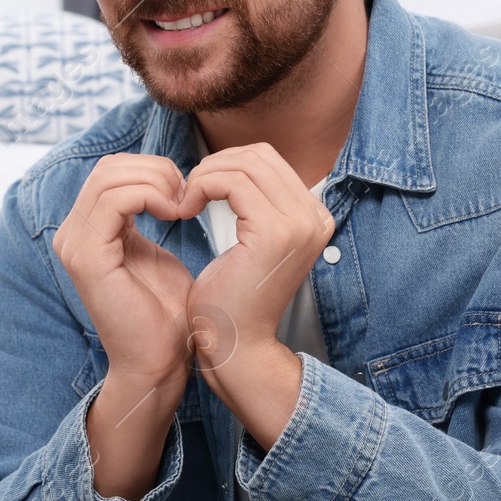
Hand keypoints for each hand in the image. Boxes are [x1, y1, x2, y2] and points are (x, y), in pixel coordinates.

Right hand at [54, 154, 195, 499]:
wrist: (160, 363)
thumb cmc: (165, 315)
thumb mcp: (156, 251)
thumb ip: (149, 215)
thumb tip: (162, 181)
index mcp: (86, 230)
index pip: (111, 171)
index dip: (153, 170)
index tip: (189, 193)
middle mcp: (71, 234)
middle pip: (108, 168)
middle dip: (156, 171)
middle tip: (189, 195)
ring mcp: (75, 245)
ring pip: (111, 178)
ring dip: (156, 183)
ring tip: (184, 206)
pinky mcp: (87, 258)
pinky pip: (114, 200)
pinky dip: (150, 196)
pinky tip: (176, 214)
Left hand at [176, 143, 334, 433]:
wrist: (235, 346)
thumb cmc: (232, 298)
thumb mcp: (251, 241)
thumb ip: (253, 203)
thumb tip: (233, 163)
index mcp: (313, 216)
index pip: (268, 158)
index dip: (227, 163)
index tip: (200, 190)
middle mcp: (315, 216)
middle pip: (258, 154)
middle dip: (215, 165)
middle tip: (188, 193)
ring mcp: (299, 223)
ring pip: (242, 164)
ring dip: (204, 176)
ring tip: (185, 203)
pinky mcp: (274, 232)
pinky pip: (231, 182)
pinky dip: (202, 187)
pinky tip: (186, 211)